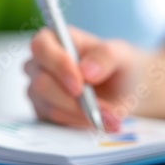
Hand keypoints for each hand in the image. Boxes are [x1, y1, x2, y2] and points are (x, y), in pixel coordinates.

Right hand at [24, 27, 140, 131]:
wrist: (125, 90)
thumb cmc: (118, 64)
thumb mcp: (121, 54)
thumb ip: (105, 56)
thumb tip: (86, 70)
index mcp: (54, 39)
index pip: (41, 48)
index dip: (58, 66)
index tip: (80, 85)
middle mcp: (40, 64)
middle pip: (41, 83)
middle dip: (73, 100)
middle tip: (102, 109)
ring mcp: (39, 90)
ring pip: (50, 107)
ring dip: (82, 115)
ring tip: (110, 117)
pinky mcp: (45, 112)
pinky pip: (56, 123)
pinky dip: (80, 124)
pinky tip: (101, 121)